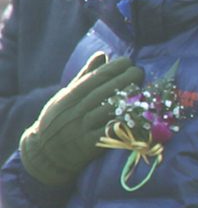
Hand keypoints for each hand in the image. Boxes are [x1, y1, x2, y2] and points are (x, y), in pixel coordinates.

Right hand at [17, 51, 136, 185]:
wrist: (46, 153)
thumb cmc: (60, 119)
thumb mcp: (67, 96)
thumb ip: (86, 76)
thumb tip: (102, 55)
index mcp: (69, 97)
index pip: (92, 79)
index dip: (111, 69)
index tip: (127, 61)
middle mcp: (75, 111)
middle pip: (102, 93)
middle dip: (123, 80)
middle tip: (139, 71)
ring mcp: (82, 128)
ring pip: (106, 111)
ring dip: (126, 99)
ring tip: (142, 90)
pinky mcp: (89, 145)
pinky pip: (107, 133)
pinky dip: (121, 124)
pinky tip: (136, 116)